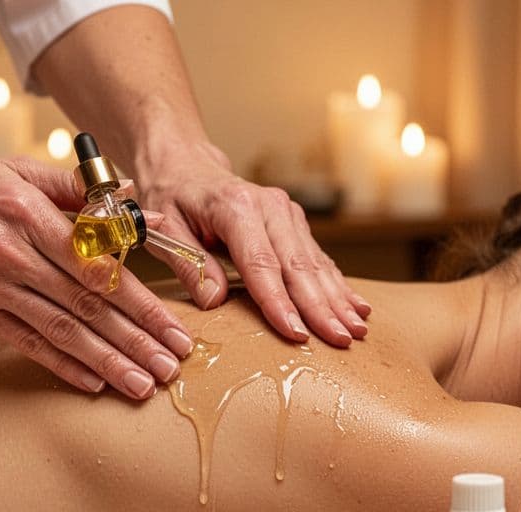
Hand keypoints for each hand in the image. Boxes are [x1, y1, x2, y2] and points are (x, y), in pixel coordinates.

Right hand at [0, 155, 193, 399]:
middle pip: (86, 304)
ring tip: (142, 384)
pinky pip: (26, 343)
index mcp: (30, 214)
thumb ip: (78, 189)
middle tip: (170, 366)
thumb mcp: (20, 171)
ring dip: (106, 362)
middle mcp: (13, 253)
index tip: (173, 327)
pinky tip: (93, 383)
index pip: (97, 265)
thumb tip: (133, 200)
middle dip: (135, 340)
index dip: (141, 301)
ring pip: (60, 330)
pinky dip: (62, 365)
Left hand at [134, 143, 371, 347]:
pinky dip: (337, 285)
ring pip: (315, 264)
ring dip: (337, 300)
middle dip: (321, 307)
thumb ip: (189, 265)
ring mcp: (286, 213)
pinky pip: (318, 259)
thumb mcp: (163, 228)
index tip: (295, 333)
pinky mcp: (294, 223)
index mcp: (234, 207)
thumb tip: (214, 302)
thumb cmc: (170, 195)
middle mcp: (269, 207)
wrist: (184, 163)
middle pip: (298, 265)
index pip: (261, 263)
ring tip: (357, 331)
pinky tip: (357, 308)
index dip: (279, 301)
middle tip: (340, 340)